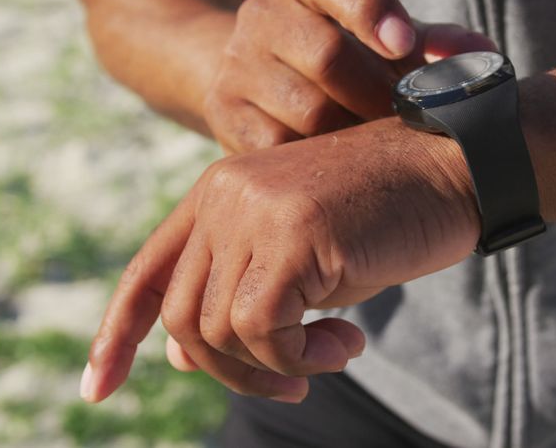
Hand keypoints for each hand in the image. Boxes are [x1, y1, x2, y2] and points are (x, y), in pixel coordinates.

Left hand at [79, 119, 478, 402]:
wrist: (459, 165)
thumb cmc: (390, 214)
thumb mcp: (306, 262)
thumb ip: (243, 296)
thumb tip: (182, 358)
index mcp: (218, 194)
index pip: (148, 272)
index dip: (116, 333)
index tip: (96, 388)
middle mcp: (223, 195)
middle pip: (183, 317)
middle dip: (232, 370)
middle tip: (297, 380)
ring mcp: (253, 208)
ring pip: (219, 331)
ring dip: (275, 367)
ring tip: (334, 353)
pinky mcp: (292, 231)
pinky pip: (263, 330)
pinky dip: (300, 358)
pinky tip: (348, 342)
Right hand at [204, 0, 495, 152]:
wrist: (260, 75)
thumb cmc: (347, 53)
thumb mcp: (388, 37)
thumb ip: (435, 42)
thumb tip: (481, 55)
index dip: (370, 7)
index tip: (405, 45)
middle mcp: (263, 13)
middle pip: (326, 55)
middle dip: (376, 94)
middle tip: (403, 119)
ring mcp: (238, 63)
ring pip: (307, 111)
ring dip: (353, 134)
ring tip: (377, 144)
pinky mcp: (225, 111)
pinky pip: (280, 147)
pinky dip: (318, 162)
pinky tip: (340, 165)